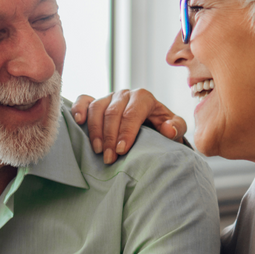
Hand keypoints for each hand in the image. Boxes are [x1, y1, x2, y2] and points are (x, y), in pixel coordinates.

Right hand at [71, 89, 185, 163]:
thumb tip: (168, 129)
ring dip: (95, 131)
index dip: (126, 132)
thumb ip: (176, 127)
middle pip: (113, 112)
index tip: (122, 151)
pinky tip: (78, 122)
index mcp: (143, 97)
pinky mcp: (97, 102)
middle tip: (109, 158)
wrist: (152, 123)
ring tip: (97, 150)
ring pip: (97, 108)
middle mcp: (125, 94)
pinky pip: (84, 100)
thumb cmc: (162, 127)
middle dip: (110, 137)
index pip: (132, 113)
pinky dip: (79, 109)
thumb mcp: (176, 128)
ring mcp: (109, 97)